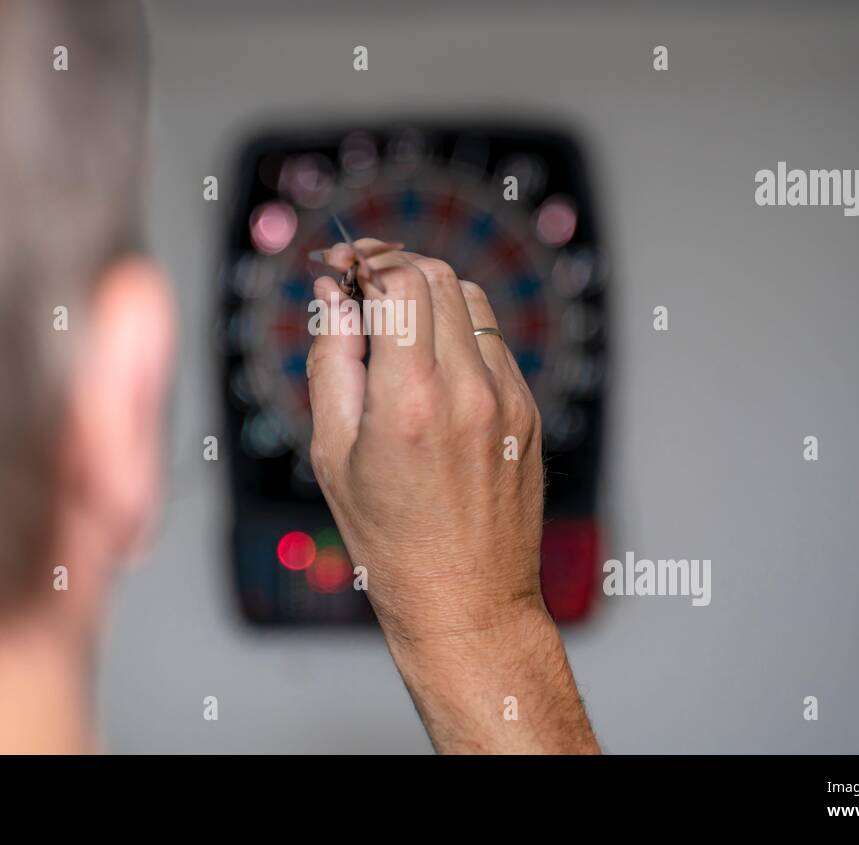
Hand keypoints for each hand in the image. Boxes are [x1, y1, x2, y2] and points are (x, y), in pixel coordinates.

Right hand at [306, 240, 598, 752]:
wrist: (465, 598)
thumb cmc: (388, 538)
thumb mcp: (332, 451)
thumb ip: (330, 359)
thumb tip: (332, 294)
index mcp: (411, 401)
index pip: (400, 281)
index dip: (366, 259)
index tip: (340, 264)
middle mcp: (468, 390)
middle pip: (438, 276)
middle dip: (394, 265)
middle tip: (360, 280)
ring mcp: (508, 398)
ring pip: (471, 299)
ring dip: (428, 291)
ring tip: (392, 318)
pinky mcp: (528, 410)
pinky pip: (493, 340)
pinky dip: (457, 330)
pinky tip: (429, 362)